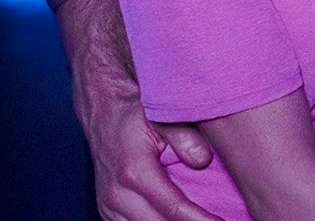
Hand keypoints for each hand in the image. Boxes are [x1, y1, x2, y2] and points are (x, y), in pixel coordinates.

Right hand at [76, 77, 223, 220]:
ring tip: (204, 220)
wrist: (103, 112)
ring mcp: (109, 206)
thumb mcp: (162, 115)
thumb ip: (183, 137)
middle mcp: (117, 195)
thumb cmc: (136, 113)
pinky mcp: (108, 211)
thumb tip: (203, 160)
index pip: (174, 209)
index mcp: (134, 172)